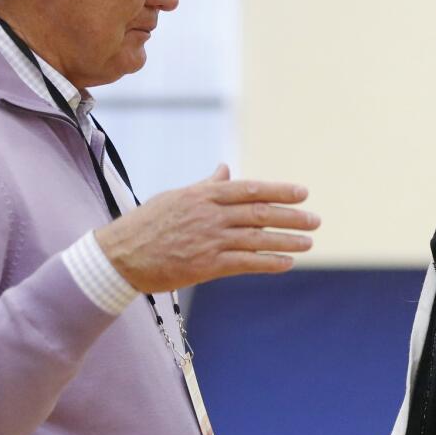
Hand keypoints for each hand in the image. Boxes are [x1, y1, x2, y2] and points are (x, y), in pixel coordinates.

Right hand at [95, 164, 319, 292]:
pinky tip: (288, 263)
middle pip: (260, 213)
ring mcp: (209, 239)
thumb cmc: (146, 224)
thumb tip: (225, 169)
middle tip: (315, 220)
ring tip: (308, 241)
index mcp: (204, 194)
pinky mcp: (206, 265)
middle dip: (291, 216)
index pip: (250, 189)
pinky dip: (269, 262)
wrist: (120, 256)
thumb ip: (206, 185)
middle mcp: (210, 214)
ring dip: (287, 240)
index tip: (303, 193)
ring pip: (257, 238)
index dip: (279, 190)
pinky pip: (245, 263)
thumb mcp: (176, 197)